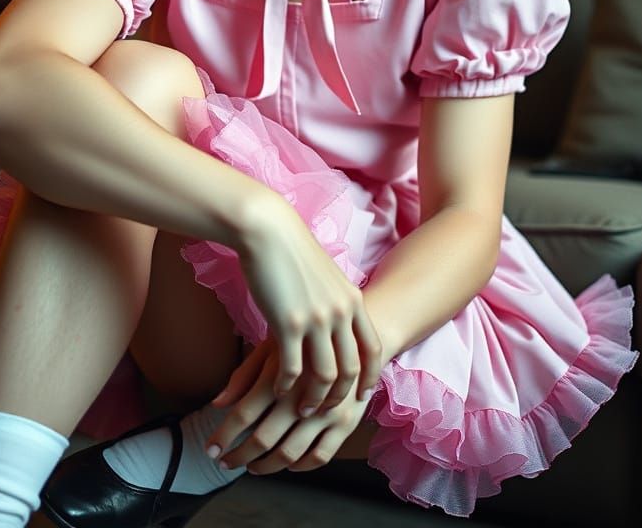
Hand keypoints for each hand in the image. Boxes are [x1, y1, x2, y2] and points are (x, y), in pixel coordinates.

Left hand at [207, 338, 373, 473]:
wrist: (355, 334)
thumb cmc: (305, 340)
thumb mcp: (273, 348)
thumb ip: (244, 376)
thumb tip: (217, 404)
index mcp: (282, 373)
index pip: (244, 414)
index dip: (223, 436)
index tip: (210, 450)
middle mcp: (303, 395)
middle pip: (263, 439)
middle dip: (238, 455)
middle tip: (225, 462)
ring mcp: (327, 412)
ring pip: (289, 454)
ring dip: (266, 466)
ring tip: (251, 465)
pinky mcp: (347, 423)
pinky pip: (319, 457)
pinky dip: (299, 466)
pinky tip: (286, 462)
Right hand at [237, 199, 382, 411]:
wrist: (268, 231)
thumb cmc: (292, 251)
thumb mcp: (327, 276)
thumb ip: (337, 301)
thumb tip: (337, 324)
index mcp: (353, 300)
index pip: (372, 348)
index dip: (370, 376)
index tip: (361, 395)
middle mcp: (340, 312)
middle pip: (350, 368)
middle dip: (340, 397)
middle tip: (326, 410)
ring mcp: (316, 319)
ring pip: (325, 376)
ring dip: (313, 399)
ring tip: (301, 409)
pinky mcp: (288, 324)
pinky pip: (293, 369)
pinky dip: (287, 387)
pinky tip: (278, 391)